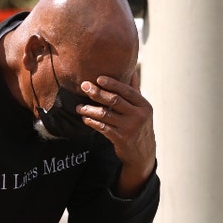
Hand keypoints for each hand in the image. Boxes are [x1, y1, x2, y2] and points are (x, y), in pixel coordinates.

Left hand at [77, 73, 155, 196]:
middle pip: (114, 100)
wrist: (143, 152)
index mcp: (144, 105)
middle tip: (83, 86)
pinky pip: (102, 128)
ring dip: (89, 109)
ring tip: (79, 106)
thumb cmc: (139, 124)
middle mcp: (138, 115)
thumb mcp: (141, 108)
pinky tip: (84, 118)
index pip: (127, 91)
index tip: (98, 78)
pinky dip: (92, 122)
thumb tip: (130, 70)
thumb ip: (134, 91)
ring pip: (105, 114)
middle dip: (97, 92)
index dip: (112, 83)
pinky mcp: (121, 139)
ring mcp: (130, 128)